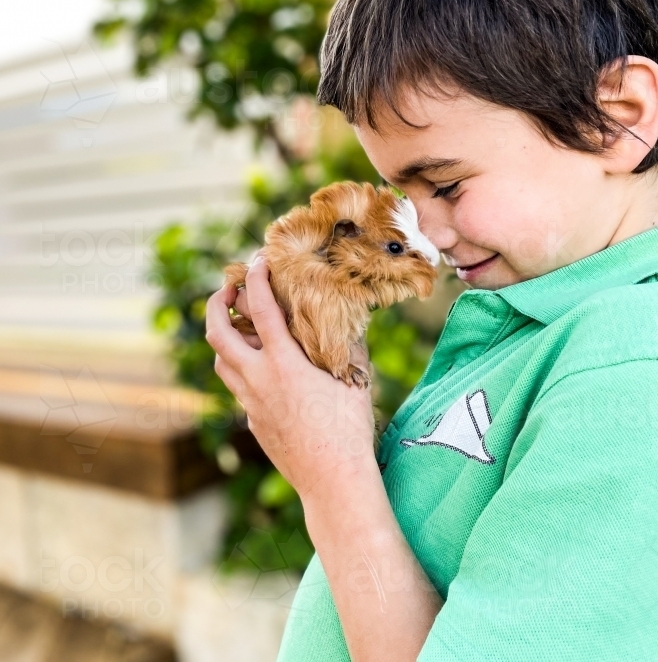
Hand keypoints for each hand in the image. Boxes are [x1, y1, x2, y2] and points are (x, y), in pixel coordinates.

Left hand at [205, 253, 377, 504]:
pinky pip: (238, 387)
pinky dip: (244, 367)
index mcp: (282, 364)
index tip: (257, 261)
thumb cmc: (349, 430)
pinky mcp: (253, 422)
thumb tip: (352, 318)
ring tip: (244, 325)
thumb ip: (348, 345)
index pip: (259, 308)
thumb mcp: (355, 379)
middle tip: (229, 288)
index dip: (255, 278)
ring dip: (226, 337)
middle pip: (217, 333)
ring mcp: (251, 404)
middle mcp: (258, 380)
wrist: (332, 482)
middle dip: (217, 303)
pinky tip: (267, 368)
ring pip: (221, 362)